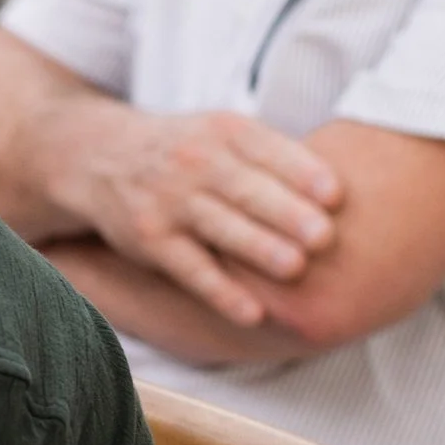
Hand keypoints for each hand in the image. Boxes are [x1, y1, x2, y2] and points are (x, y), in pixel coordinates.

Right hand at [58, 104, 342, 327]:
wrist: (100, 155)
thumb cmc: (189, 150)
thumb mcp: (224, 133)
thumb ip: (273, 156)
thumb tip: (344, 195)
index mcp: (224, 131)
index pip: (267, 149)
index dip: (301, 172)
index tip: (336, 196)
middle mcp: (195, 162)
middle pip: (245, 189)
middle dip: (285, 212)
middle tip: (325, 237)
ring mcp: (169, 201)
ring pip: (219, 227)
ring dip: (257, 248)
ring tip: (295, 268)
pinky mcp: (150, 239)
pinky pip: (190, 269)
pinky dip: (220, 292)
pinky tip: (252, 313)